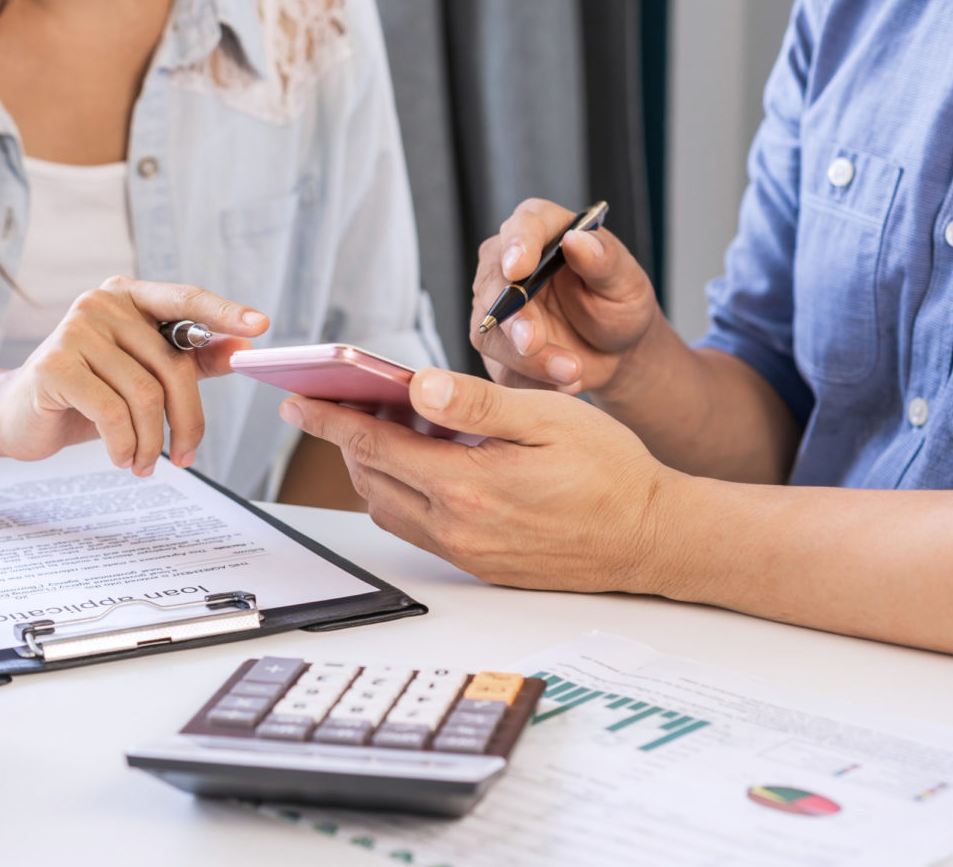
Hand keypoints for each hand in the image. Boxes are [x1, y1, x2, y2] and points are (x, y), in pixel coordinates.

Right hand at [0, 277, 267, 473]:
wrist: (15, 416)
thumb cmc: (86, 395)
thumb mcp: (143, 376)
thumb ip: (190, 359)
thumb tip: (242, 350)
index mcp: (128, 297)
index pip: (185, 299)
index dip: (224, 312)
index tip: (260, 327)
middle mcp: (102, 303)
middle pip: (171, 365)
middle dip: (186, 420)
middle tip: (185, 457)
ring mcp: (75, 329)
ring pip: (144, 394)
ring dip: (152, 441)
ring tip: (144, 464)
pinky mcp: (55, 364)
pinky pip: (112, 412)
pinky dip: (124, 444)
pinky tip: (121, 458)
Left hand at [278, 368, 679, 593]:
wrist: (654, 539)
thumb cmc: (611, 471)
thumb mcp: (548, 419)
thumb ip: (476, 404)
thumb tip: (415, 385)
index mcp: (467, 487)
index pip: (373, 447)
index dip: (330, 420)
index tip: (298, 401)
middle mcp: (457, 529)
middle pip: (371, 479)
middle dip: (347, 440)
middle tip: (340, 403)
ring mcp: (466, 554)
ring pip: (388, 507)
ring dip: (374, 468)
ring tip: (384, 428)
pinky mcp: (479, 567)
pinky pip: (418, 529)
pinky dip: (403, 494)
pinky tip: (423, 465)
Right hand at [472, 198, 658, 395]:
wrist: (615, 348)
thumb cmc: (619, 303)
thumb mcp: (625, 281)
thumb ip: (603, 260)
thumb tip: (577, 240)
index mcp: (542, 231)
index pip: (521, 227)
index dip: (517, 245)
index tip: (519, 269)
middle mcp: (507, 265)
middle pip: (492, 284)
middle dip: (512, 317)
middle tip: (533, 342)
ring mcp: (493, 307)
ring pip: (489, 333)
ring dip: (526, 359)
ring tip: (571, 372)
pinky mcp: (495, 347)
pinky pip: (500, 369)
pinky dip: (530, 382)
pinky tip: (562, 383)